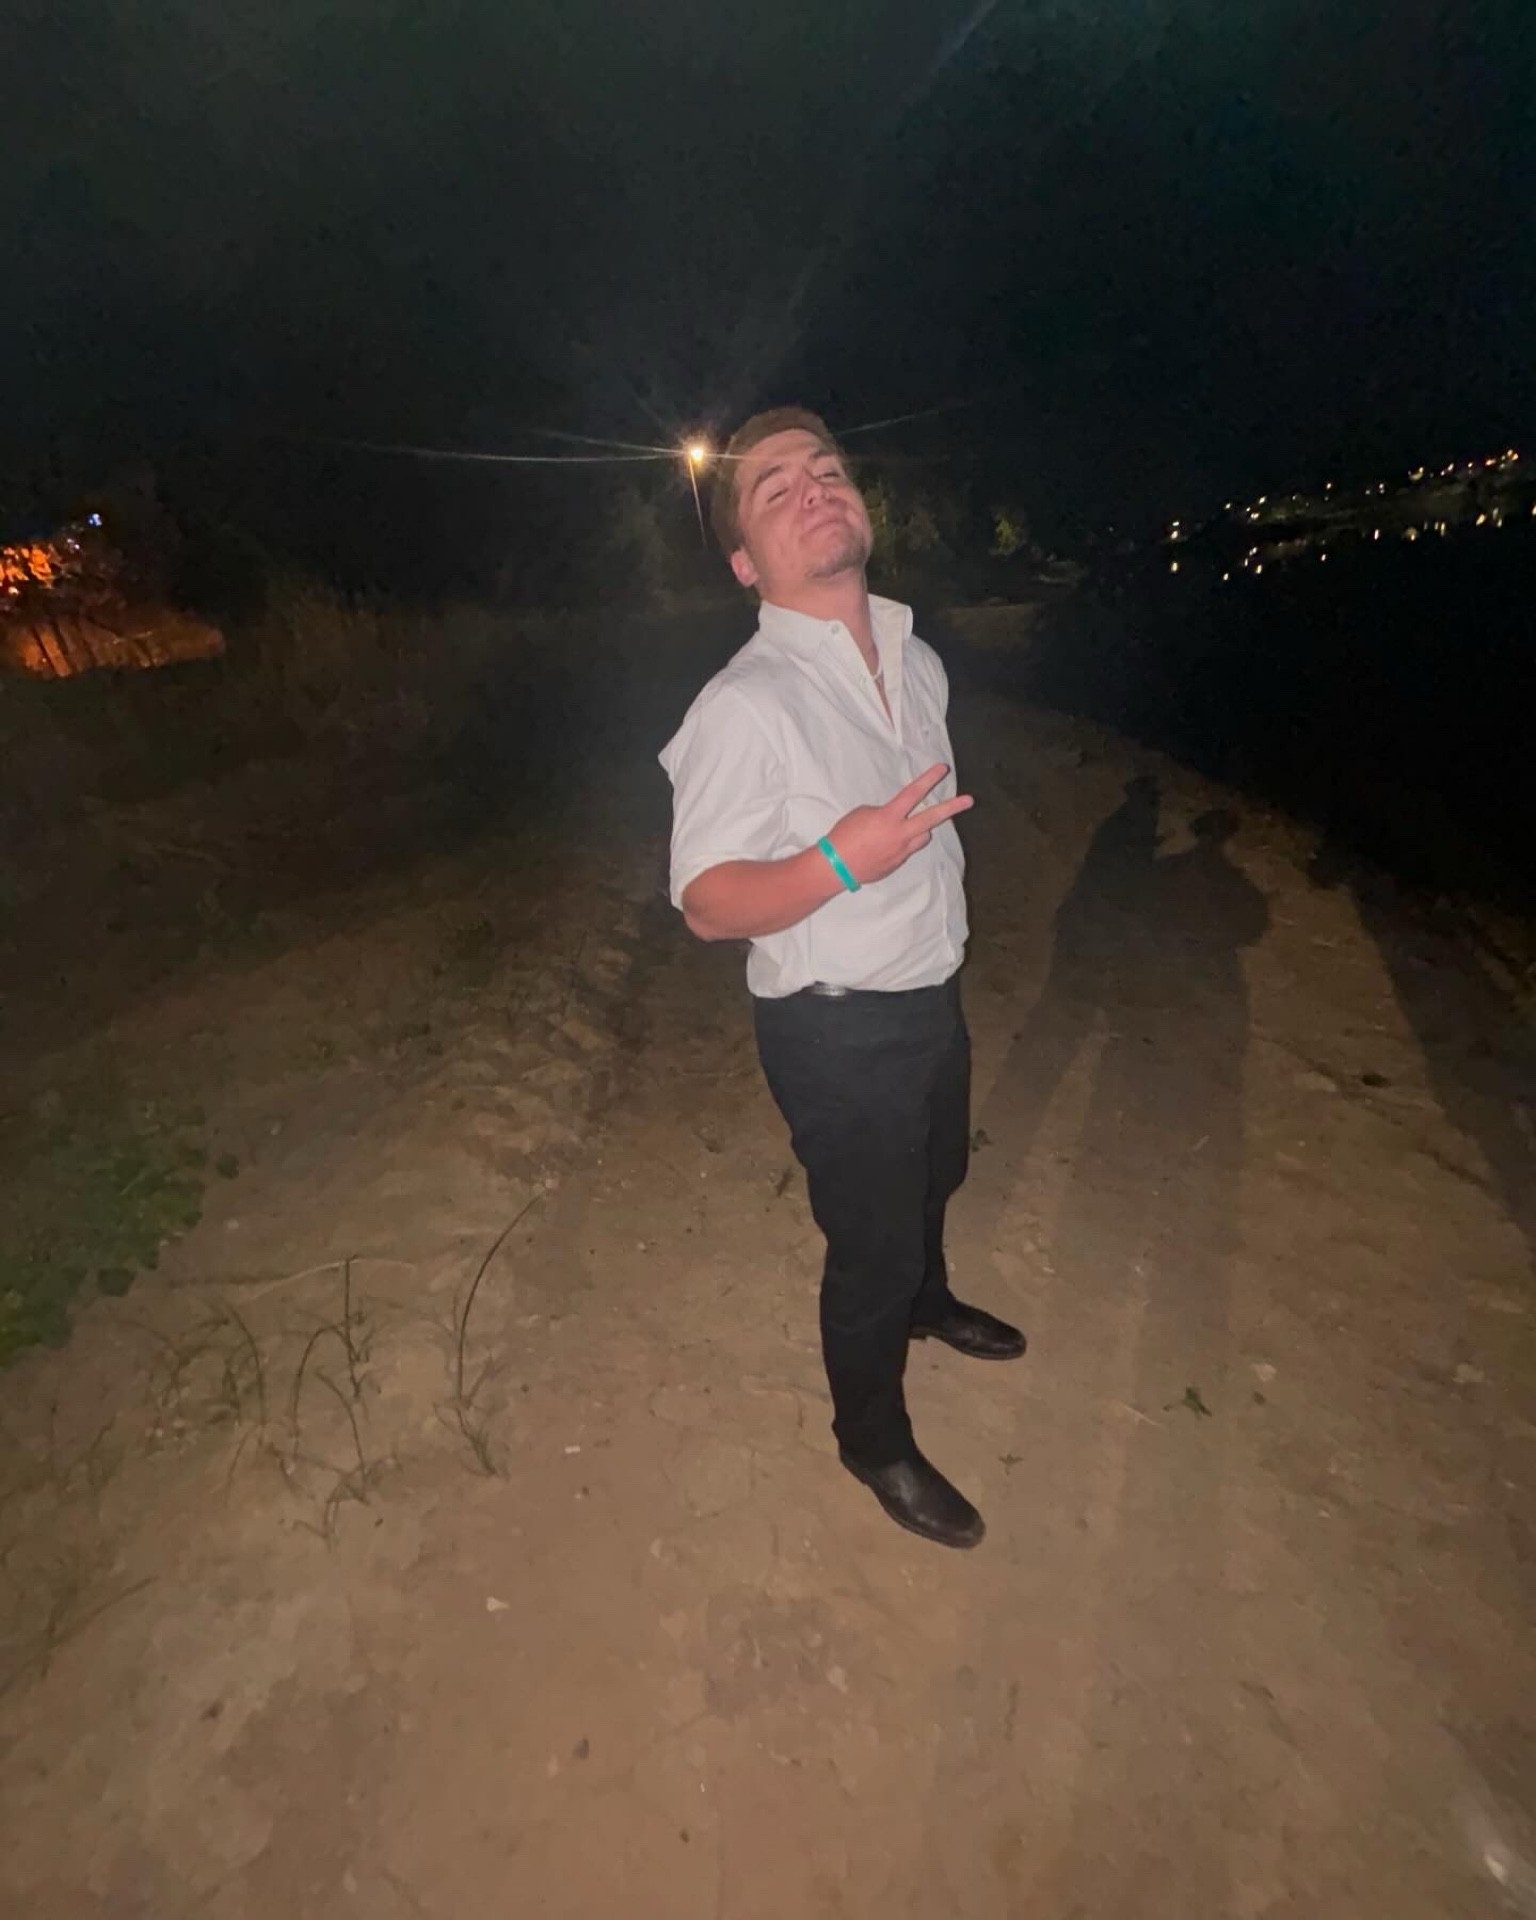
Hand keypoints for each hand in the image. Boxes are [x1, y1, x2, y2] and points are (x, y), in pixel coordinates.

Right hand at [824, 763, 973, 886]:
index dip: (928, 779)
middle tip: (969, 800)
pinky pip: (907, 850)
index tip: (943, 768)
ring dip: (919, 830)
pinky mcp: (897, 864)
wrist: (836, 866)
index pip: (913, 793)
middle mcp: (900, 834)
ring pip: (922, 836)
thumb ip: (885, 813)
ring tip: (905, 828)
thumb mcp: (863, 814)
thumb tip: (895, 820)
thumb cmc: (844, 835)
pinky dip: (901, 844)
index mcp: (889, 817)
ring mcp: (901, 851)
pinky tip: (884, 846)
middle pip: (932, 818)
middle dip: (952, 808)